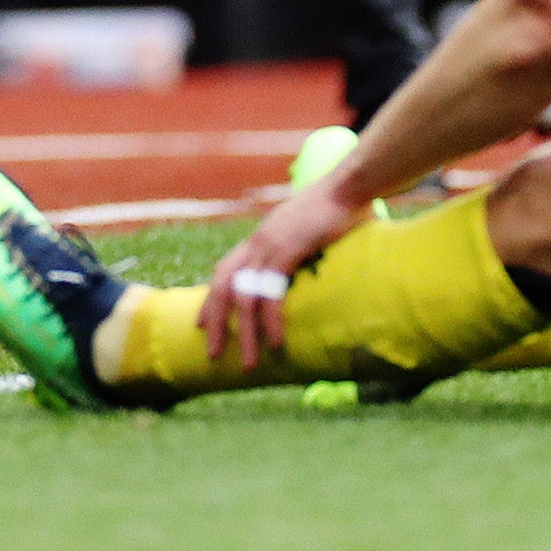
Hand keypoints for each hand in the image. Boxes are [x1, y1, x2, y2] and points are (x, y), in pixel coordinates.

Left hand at [198, 181, 353, 368]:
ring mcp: (269, 246)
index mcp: (260, 240)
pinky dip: (271, 320)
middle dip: (217, 323)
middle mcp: (257, 243)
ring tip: (250, 363)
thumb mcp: (307, 234)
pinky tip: (276, 342)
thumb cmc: (335, 210)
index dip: (212, 299)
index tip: (203, 324)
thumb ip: (300, 253)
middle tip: (214, 355)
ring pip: (245, 297)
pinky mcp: (287, 250)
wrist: (348, 186)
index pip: (224, 272)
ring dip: (245, 334)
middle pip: (223, 287)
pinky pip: (272, 293)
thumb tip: (309, 271)